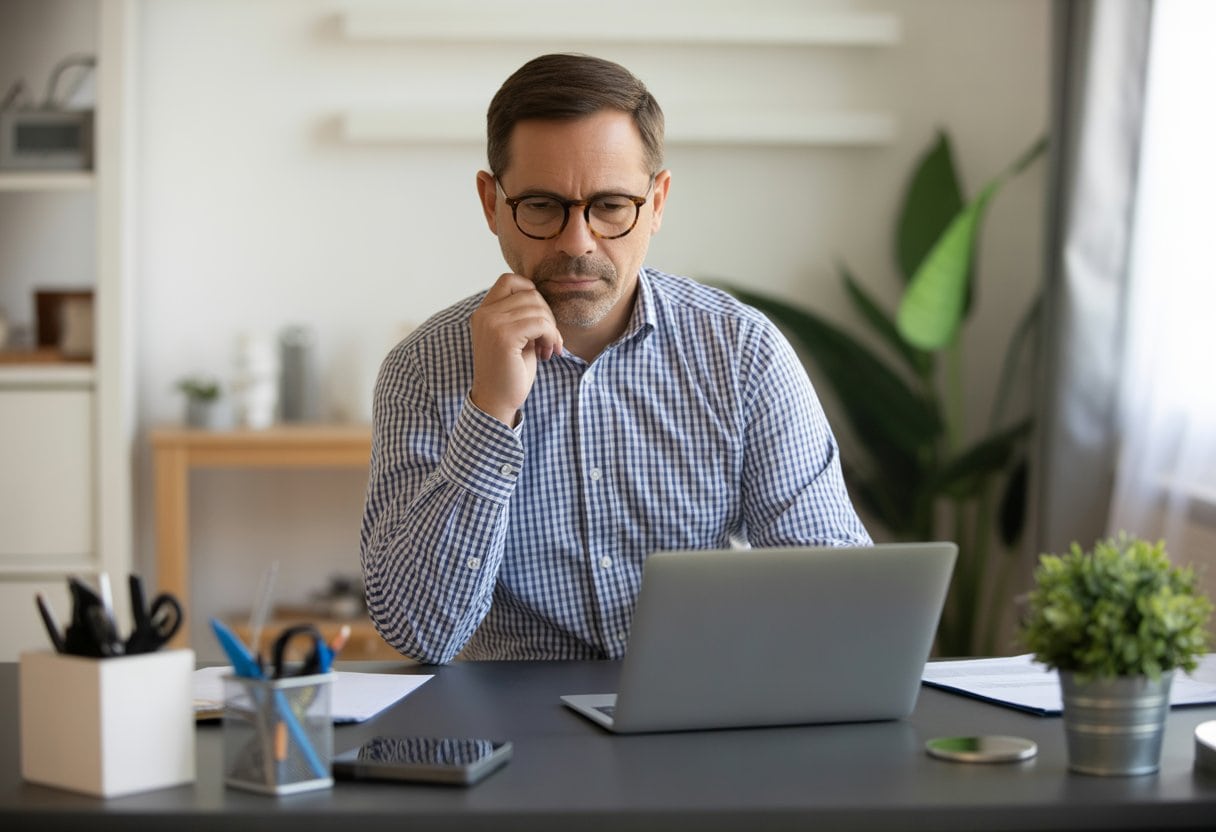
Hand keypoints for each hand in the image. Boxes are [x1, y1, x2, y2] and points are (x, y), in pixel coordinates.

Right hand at [469, 273, 563, 424]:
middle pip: (530, 294)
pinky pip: (540, 323)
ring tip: (548, 348)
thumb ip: (521, 315)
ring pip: (538, 308)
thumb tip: (542, 297)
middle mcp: (484, 314)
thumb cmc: (509, 371)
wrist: (496, 402)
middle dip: (547, 315)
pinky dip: (551, 336)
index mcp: (483, 312)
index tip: (539, 319)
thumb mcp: (514, 336)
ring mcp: (492, 324)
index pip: (510, 280)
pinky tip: (548, 352)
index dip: (531, 292)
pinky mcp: (504, 337)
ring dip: (551, 329)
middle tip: (549, 340)